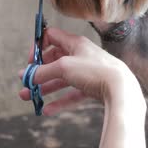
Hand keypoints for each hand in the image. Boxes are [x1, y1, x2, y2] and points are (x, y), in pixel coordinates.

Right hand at [18, 28, 142, 115]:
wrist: (121, 88)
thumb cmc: (94, 71)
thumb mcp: (63, 67)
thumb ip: (43, 71)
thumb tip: (27, 76)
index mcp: (75, 43)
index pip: (52, 36)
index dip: (38, 46)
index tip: (30, 61)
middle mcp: (81, 55)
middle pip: (55, 60)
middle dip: (38, 72)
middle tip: (26, 82)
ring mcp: (88, 72)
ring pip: (62, 79)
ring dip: (44, 88)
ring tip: (28, 97)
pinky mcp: (93, 88)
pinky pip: (72, 94)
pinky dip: (59, 101)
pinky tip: (46, 110)